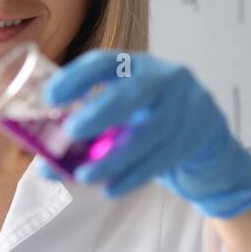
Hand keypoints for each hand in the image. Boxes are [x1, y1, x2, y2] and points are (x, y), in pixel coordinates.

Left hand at [37, 50, 250, 219]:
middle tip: (70, 133)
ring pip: (149, 133)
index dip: (76, 78)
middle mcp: (164, 78)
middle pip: (133, 93)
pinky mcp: (198, 134)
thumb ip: (86, 136)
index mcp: (136, 66)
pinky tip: (110, 189)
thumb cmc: (148, 124)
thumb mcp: (120, 118)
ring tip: (84, 176)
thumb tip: (44, 166)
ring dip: (113, 158)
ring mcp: (187, 105)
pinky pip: (163, 157)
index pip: (105, 62)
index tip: (49, 98)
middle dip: (100, 112)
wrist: (206, 139)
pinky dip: (133, 176)